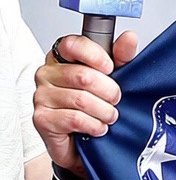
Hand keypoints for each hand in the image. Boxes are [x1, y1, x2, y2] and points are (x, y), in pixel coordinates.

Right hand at [32, 32, 137, 176]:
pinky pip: (74, 119)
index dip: (96, 56)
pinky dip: (94, 125)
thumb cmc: (97, 105)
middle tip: (116, 100)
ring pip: (81, 99)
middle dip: (109, 91)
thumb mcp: (114, 77)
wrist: (86, 142)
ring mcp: (41, 96)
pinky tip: (98, 128)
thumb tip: (130, 37)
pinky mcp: (41, 119)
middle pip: (83, 76)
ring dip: (104, 111)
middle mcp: (47, 74)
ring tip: (110, 116)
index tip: (110, 68)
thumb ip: (121, 56)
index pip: (73, 44)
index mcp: (62, 58)